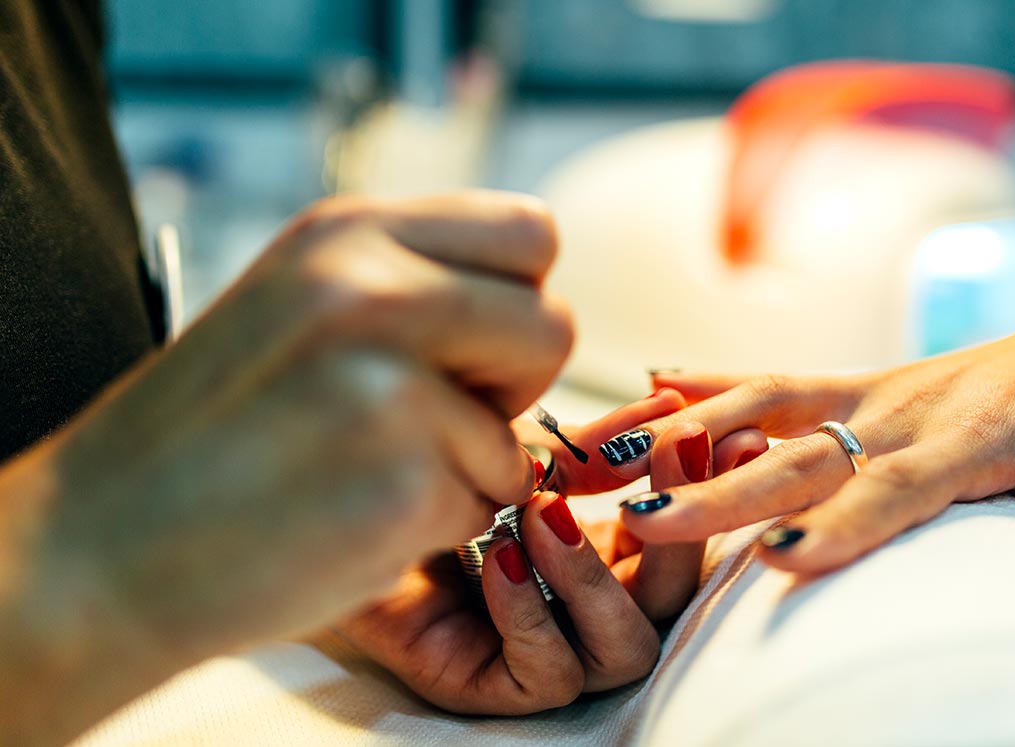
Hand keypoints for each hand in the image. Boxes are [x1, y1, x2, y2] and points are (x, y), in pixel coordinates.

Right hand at [1, 191, 573, 740]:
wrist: (99, 545)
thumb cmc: (214, 434)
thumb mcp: (300, 306)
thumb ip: (412, 285)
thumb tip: (535, 308)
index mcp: (347, 231)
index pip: (530, 233)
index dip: (515, 301)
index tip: (461, 346)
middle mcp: (371, 288)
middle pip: (553, 324)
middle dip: (514, 384)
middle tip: (430, 417)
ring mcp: (387, 384)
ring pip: (523, 431)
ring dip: (472, 466)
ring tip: (369, 472)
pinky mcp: (403, 481)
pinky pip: (488, 503)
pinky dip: (440, 525)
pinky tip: (353, 519)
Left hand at [340, 392, 767, 713]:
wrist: (341, 513)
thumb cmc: (438, 482)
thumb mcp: (528, 454)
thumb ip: (599, 445)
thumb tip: (670, 401)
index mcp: (611, 557)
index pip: (686, 540)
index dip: (716, 493)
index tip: (736, 434)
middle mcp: (592, 611)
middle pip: (675, 602)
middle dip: (678, 530)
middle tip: (666, 456)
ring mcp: (551, 653)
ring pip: (626, 649)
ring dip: (593, 576)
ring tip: (544, 512)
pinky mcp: (499, 689)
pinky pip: (549, 674)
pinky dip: (529, 611)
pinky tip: (500, 554)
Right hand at [603, 291, 1014, 579]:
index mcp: (976, 434)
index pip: (895, 487)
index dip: (835, 523)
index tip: (774, 557)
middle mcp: (910, 407)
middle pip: (803, 451)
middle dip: (721, 489)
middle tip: (644, 520)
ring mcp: (880, 390)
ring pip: (767, 402)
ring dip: (687, 426)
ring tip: (612, 453)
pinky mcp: (866, 382)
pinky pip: (781, 379)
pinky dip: (715, 377)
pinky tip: (652, 383)